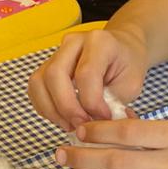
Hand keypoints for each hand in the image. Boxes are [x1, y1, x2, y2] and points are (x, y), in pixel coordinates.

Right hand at [29, 27, 148, 130]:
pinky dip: (45, 108)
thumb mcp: (131, 85)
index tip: (103, 118)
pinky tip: (62, 118)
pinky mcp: (47, 65)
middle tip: (82, 126)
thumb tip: (95, 125)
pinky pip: (36, 89)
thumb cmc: (127, 66)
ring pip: (39, 82)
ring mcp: (57, 53)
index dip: (92, 103)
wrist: (122, 49)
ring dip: (52, 110)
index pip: (85, 74)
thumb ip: (113, 103)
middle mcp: (73, 42)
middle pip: (55, 75)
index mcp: (99, 42)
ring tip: (71, 125)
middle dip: (67, 108)